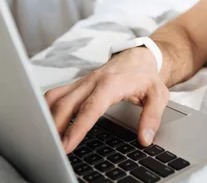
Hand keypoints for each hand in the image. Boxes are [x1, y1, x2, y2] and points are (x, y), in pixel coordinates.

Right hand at [45, 46, 168, 152]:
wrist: (139, 57)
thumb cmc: (146, 77)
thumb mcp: (158, 95)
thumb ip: (152, 116)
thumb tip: (145, 138)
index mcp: (111, 84)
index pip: (90, 108)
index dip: (77, 128)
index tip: (67, 145)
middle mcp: (92, 81)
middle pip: (66, 104)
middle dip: (55, 127)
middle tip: (52, 149)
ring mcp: (82, 82)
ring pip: (56, 98)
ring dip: (48, 117)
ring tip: (47, 139)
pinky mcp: (77, 85)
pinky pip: (56, 95)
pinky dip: (48, 109)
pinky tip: (48, 124)